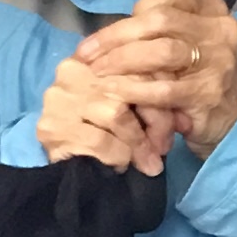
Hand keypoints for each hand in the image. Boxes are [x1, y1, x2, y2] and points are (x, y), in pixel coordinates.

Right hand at [35, 47, 168, 174]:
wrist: (64, 177)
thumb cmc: (104, 139)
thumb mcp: (131, 111)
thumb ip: (153, 103)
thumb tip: (185, 119)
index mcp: (92, 58)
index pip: (136, 63)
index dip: (162, 90)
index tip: (179, 120)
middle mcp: (71, 71)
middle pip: (128, 86)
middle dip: (156, 119)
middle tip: (165, 146)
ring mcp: (57, 100)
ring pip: (116, 113)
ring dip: (138, 143)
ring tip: (147, 162)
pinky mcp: (51, 128)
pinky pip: (99, 140)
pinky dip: (118, 156)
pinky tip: (120, 166)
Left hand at [73, 0, 236, 156]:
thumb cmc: (200, 81)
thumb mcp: (187, 46)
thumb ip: (157, 33)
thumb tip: (108, 36)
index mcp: (211, 10)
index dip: (136, 8)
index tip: (111, 31)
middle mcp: (219, 29)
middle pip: (160, 20)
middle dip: (116, 36)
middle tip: (87, 54)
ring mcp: (218, 60)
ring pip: (162, 50)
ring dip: (121, 61)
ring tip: (97, 73)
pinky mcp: (209, 93)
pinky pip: (164, 88)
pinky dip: (134, 89)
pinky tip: (115, 92)